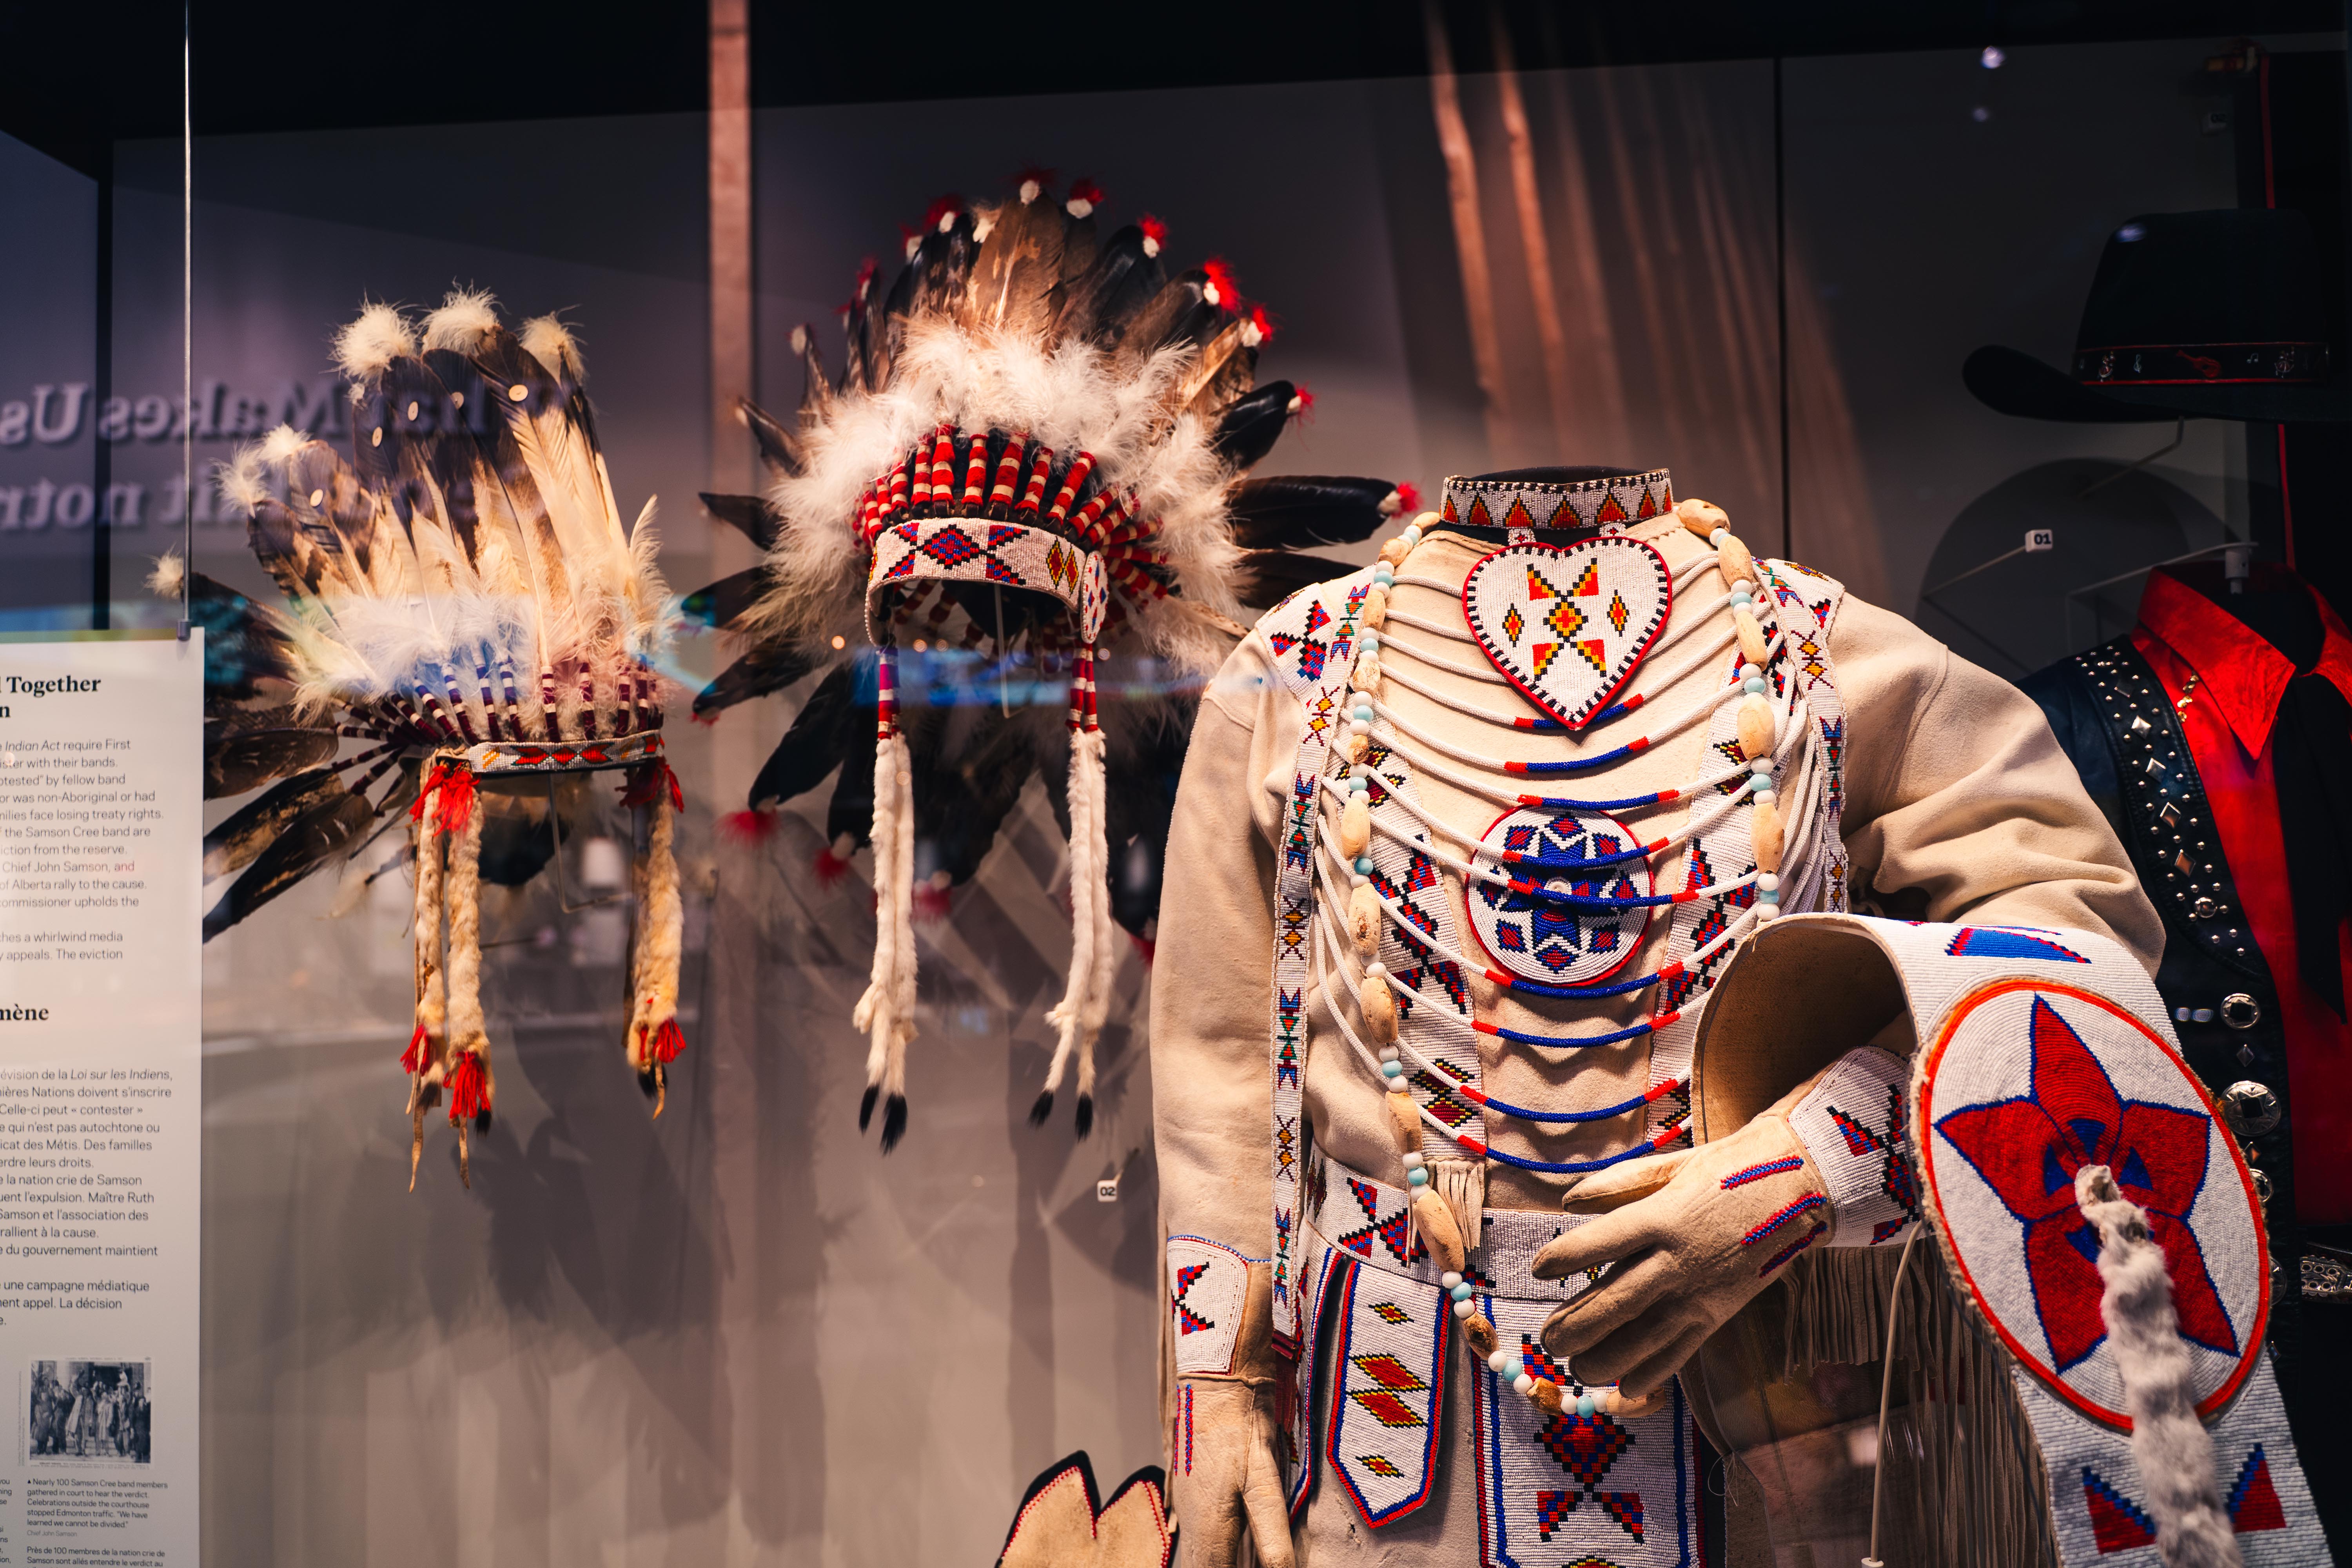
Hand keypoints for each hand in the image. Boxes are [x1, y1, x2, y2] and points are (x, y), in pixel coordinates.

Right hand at [1171, 1378, 1294, 1567]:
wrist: (1214, 1381)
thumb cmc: (1241, 1429)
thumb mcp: (1264, 1484)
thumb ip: (1272, 1538)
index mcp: (1209, 1529)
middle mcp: (1190, 1522)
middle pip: (1203, 1565)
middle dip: (1223, 1567)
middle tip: (1252, 1558)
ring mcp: (1185, 1504)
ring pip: (1197, 1550)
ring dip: (1217, 1558)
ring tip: (1242, 1553)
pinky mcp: (1187, 1488)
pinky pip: (1194, 1530)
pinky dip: (1211, 1544)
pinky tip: (1225, 1538)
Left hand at [1527, 1115, 1828, 1395]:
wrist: (1801, 1188)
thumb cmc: (1729, 1169)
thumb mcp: (1672, 1164)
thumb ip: (1617, 1183)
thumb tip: (1568, 1203)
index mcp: (1665, 1217)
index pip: (1602, 1242)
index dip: (1565, 1259)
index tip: (1538, 1270)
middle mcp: (1680, 1261)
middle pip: (1617, 1302)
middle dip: (1576, 1326)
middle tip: (1547, 1340)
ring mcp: (1701, 1293)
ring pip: (1645, 1339)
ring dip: (1606, 1359)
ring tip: (1575, 1366)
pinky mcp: (1720, 1314)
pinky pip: (1681, 1352)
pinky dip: (1652, 1374)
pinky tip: (1626, 1388)